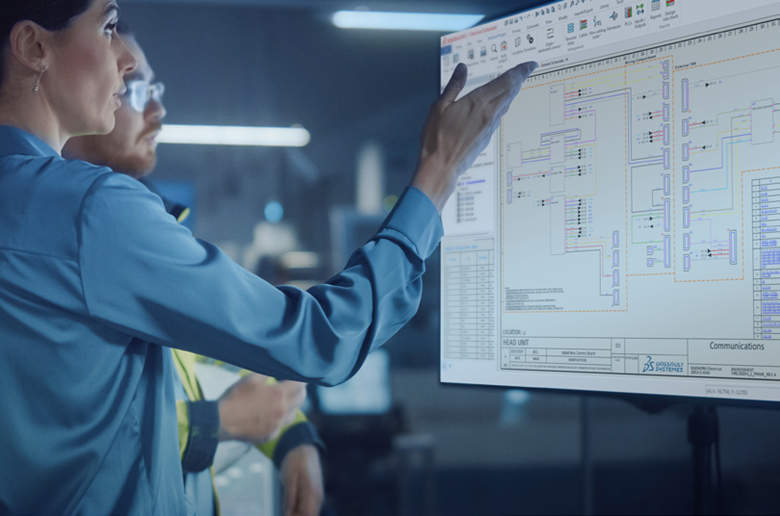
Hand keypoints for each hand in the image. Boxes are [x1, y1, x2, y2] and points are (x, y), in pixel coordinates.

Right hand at [217, 374, 305, 442]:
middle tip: (296, 386)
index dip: (301, 379)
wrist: (220, 421)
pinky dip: (279, 419)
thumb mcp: (251, 378)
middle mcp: (282, 411)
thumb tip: (278, 369)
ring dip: (291, 406)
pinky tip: (270, 415)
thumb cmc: (235, 397)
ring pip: (293, 414)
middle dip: (300, 391)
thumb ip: (268, 372)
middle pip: (300, 400)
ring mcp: (277, 426)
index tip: (301, 376)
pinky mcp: (270, 435)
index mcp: (279, 395)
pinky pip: (281, 426)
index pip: (299, 385)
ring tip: (283, 401)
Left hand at [281, 444, 323, 515]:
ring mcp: (317, 496)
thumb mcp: (289, 478)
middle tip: (285, 510)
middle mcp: (318, 497)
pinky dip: (299, 510)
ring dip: (298, 513)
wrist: (304, 449)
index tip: (285, 514)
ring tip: (287, 507)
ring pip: (309, 513)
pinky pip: (308, 508)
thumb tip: (287, 514)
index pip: (307, 515)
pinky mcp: (314, 495)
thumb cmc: (295, 461)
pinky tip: (291, 505)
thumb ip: (290, 497)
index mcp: (312, 492)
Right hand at [411, 60, 536, 212]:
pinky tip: (501, 104)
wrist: (441, 166)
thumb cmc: (436, 139)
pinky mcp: (488, 136)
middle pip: (511, 91)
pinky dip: (504, 104)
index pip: (506, 81)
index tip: (530, 64)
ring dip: (513, 91)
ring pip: (507, 103)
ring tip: (516, 83)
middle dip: (521, 78)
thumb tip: (462, 68)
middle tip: (528, 69)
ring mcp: (490, 126)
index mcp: (477, 102)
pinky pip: (500, 115)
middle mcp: (488, 113)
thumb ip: (454, 86)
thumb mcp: (439, 107)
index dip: (520, 71)